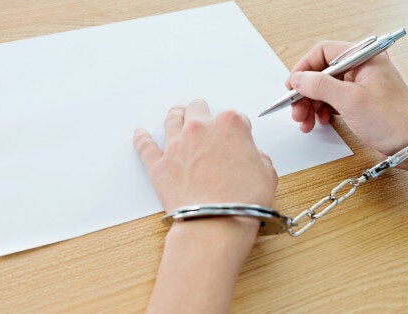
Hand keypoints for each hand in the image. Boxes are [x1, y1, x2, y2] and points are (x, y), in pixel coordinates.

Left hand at [133, 99, 276, 212]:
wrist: (215, 224)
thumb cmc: (242, 201)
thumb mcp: (267, 175)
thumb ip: (258, 159)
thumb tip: (253, 159)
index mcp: (230, 124)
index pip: (235, 118)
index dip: (239, 129)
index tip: (240, 137)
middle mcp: (200, 129)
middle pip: (198, 109)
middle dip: (202, 111)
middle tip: (204, 113)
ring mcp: (177, 145)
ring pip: (172, 120)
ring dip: (175, 114)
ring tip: (176, 112)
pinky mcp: (159, 165)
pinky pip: (145, 147)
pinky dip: (141, 139)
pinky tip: (140, 133)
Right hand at [287, 41, 407, 155]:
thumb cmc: (393, 121)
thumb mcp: (350, 100)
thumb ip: (320, 86)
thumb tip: (299, 78)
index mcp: (364, 57)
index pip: (324, 52)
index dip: (304, 68)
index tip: (293, 86)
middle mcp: (363, 67)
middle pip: (322, 72)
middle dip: (306, 92)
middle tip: (296, 110)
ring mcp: (362, 85)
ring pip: (326, 88)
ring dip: (311, 104)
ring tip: (306, 121)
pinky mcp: (361, 102)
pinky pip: (334, 101)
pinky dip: (323, 111)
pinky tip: (320, 122)